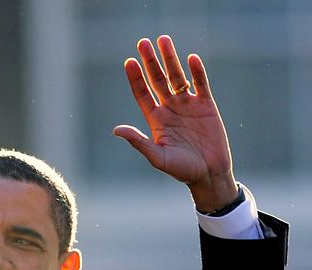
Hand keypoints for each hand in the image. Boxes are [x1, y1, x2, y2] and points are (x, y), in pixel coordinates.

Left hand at [114, 35, 238, 212]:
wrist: (209, 174)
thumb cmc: (182, 170)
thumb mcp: (158, 157)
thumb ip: (139, 142)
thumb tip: (116, 130)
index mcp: (156, 121)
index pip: (143, 95)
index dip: (136, 79)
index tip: (129, 62)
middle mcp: (170, 109)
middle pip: (157, 80)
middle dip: (150, 62)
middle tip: (143, 43)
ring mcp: (188, 105)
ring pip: (177, 76)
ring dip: (170, 59)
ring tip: (163, 39)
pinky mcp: (206, 105)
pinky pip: (201, 83)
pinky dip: (196, 71)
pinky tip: (190, 59)